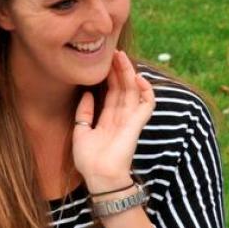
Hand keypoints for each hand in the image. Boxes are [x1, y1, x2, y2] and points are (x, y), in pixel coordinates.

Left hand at [72, 51, 154, 191]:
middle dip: (119, 69)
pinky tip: (138, 77)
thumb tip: (87, 93)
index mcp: (109, 118)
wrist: (99, 175)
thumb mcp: (81, 131)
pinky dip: (147, 90)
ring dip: (129, 73)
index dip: (110, 76)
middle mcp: (121, 117)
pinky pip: (148, 104)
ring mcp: (130, 119)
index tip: (105, 61)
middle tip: (114, 51)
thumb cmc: (89, 160)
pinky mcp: (137, 124)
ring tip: (122, 56)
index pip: (112, 92)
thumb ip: (84, 113)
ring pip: (134, 91)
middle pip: (123, 87)